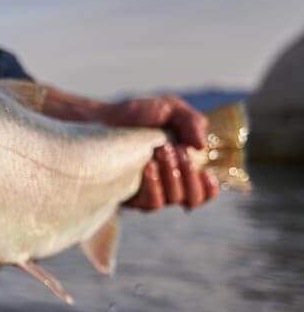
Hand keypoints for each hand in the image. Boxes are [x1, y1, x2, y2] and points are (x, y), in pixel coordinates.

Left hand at [98, 97, 218, 210]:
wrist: (101, 118)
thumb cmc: (138, 115)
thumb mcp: (169, 109)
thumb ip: (191, 121)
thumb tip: (201, 146)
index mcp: (184, 168)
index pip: (203, 192)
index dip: (210, 188)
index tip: (206, 172)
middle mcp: (168, 185)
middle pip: (192, 198)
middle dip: (189, 174)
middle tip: (176, 149)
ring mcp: (149, 193)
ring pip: (172, 199)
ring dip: (172, 176)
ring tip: (161, 151)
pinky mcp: (129, 197)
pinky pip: (150, 203)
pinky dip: (154, 185)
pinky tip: (148, 166)